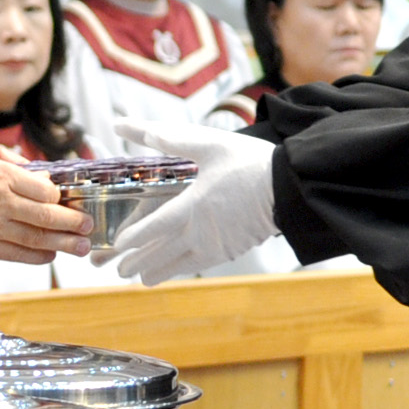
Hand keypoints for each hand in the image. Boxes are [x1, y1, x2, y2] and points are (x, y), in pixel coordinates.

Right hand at [0, 146, 93, 263]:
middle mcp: (0, 200)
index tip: (73, 201)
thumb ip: (7, 164)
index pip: (44, 190)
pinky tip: (49, 255)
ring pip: (36, 237)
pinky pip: (15, 253)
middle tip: (88, 226)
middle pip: (47, 215)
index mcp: (0, 174)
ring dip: (62, 243)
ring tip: (81, 246)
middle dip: (72, 222)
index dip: (62, 198)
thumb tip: (34, 172)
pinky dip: (36, 255)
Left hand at [105, 115, 281, 282]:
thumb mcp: (209, 144)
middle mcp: (201, 231)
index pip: (154, 227)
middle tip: (119, 270)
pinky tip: (173, 272)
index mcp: (194, 205)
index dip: (134, 237)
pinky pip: (198, 266)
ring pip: (178, 265)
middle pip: (161, 253)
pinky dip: (180, 270)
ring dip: (156, 272)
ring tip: (140, 279)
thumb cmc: (250, 163)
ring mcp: (216, 245)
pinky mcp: (230, 251)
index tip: (118, 244)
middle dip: (138, 263)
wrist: (290, 187)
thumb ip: (171, 139)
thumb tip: (136, 129)